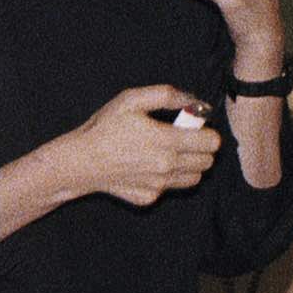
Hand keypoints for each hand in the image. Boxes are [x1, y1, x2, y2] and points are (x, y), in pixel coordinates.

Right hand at [56, 85, 221, 206]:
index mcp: (167, 140)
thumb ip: (168, 95)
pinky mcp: (149, 197)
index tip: (191, 127)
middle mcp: (167, 166)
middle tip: (179, 140)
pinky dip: (166, 179)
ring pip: (194, 178)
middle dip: (200, 149)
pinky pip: (170, 188)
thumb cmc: (104, 128)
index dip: (207, 132)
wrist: (79, 163)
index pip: (212, 142)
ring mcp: (159, 185)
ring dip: (188, 166)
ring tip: (168, 154)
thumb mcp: (132, 99)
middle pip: (208, 162)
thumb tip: (196, 102)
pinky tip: (147, 168)